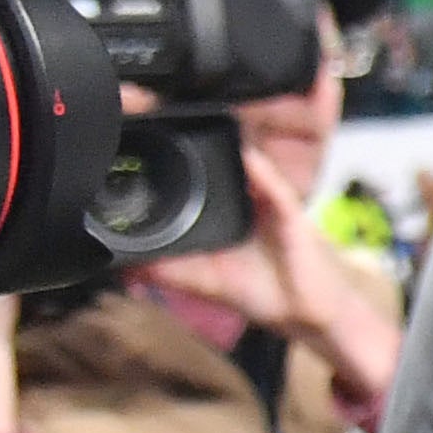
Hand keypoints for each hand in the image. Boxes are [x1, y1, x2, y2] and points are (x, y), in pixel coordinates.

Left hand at [149, 134, 399, 406]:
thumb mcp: (204, 281)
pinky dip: (263, 173)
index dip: (179, 162)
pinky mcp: (292, 215)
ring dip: (233, 150)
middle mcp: (248, 201)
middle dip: (204, 144)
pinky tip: (249, 159)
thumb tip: (122, 263)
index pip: (202, 180)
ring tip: (209, 125)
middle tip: (166, 120)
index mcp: (226, 212)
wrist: (309, 313)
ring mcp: (272, 204)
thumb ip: (167, 270)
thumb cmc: (265, 292)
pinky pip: (277, 190)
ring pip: (249, 169)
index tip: (146, 143)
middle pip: (225, 166)